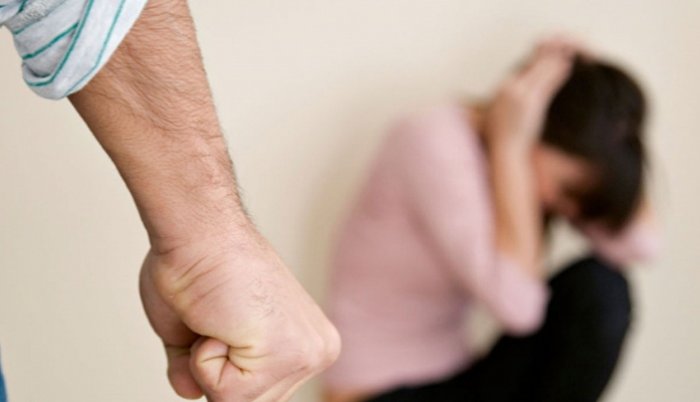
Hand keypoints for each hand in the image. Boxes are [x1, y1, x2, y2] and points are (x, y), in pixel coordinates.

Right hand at [139, 226, 340, 400]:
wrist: (199, 233)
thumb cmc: (195, 267)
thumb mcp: (196, 332)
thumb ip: (202, 369)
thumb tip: (193, 392)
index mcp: (303, 340)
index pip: (256, 391)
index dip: (221, 366)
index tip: (222, 323)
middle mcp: (315, 349)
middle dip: (216, 368)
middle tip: (216, 317)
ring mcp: (307, 353)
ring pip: (237, 401)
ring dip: (208, 362)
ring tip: (218, 317)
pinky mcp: (289, 353)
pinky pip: (227, 394)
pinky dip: (204, 360)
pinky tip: (218, 320)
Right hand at [484, 39, 575, 151]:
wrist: (504, 150)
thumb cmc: (502, 136)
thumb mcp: (499, 114)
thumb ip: (507, 100)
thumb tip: (512, 95)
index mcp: (501, 89)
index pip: (521, 69)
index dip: (536, 60)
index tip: (546, 55)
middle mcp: (509, 88)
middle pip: (531, 65)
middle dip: (547, 55)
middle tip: (560, 45)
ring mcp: (520, 94)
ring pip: (541, 71)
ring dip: (556, 60)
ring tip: (568, 52)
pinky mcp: (532, 102)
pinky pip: (548, 82)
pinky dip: (558, 72)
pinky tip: (568, 66)